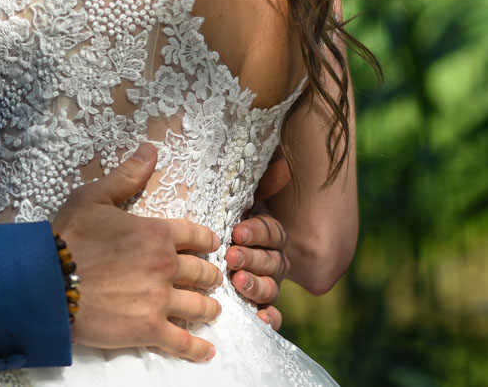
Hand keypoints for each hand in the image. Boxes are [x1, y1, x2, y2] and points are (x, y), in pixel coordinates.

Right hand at [51, 144, 221, 362]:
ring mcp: (160, 300)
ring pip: (199, 306)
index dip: (207, 241)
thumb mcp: (94, 196)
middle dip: (209, 275)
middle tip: (211, 280)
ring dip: (209, 308)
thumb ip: (127, 175)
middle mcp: (166, 265)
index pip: (196, 235)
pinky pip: (182, 342)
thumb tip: (151, 148)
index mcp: (157, 233)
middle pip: (203, 272)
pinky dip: (197, 349)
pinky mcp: (149, 329)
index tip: (212, 246)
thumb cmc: (68, 236)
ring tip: (211, 311)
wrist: (47, 281)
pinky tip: (206, 351)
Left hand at [226, 156, 290, 329]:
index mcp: (268, 233)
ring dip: (257, 285)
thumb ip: (258, 186)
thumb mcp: (234, 201)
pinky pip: (270, 313)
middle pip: (271, 261)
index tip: (238, 231)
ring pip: (271, 287)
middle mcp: (271, 259)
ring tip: (238, 282)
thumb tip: (281, 167)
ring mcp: (266, 283)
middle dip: (252, 258)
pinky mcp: (257, 306)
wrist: (206, 252)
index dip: (257, 232)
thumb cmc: (220, 221)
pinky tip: (261, 320)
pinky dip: (269, 318)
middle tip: (232, 257)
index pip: (270, 232)